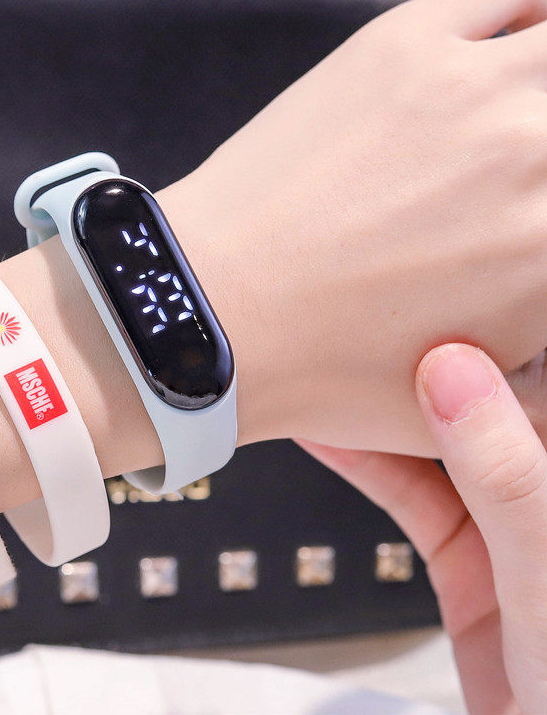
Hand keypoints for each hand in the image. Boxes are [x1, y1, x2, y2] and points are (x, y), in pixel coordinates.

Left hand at [0, 0, 546, 512]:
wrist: (214, 309)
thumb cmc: (318, 367)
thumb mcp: (455, 411)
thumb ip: (536, 369)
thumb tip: (542, 298)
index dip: (541, 212)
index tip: (525, 208)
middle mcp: (538, 160)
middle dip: (541, 157)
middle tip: (505, 176)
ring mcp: (472, 91)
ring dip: (537, 88)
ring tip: (497, 120)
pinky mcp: (404, 47)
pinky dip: (512, 19)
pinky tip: (473, 63)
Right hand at [299, 344, 546, 713]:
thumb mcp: (544, 570)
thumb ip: (504, 474)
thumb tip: (454, 373)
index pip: (538, 372)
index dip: (499, 321)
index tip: (445, 281)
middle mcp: (543, 482)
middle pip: (486, 398)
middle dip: (426, 358)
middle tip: (374, 313)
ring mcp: (510, 519)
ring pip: (439, 443)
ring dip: (382, 411)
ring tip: (334, 364)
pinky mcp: (468, 553)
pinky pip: (410, 493)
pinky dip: (365, 464)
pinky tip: (327, 432)